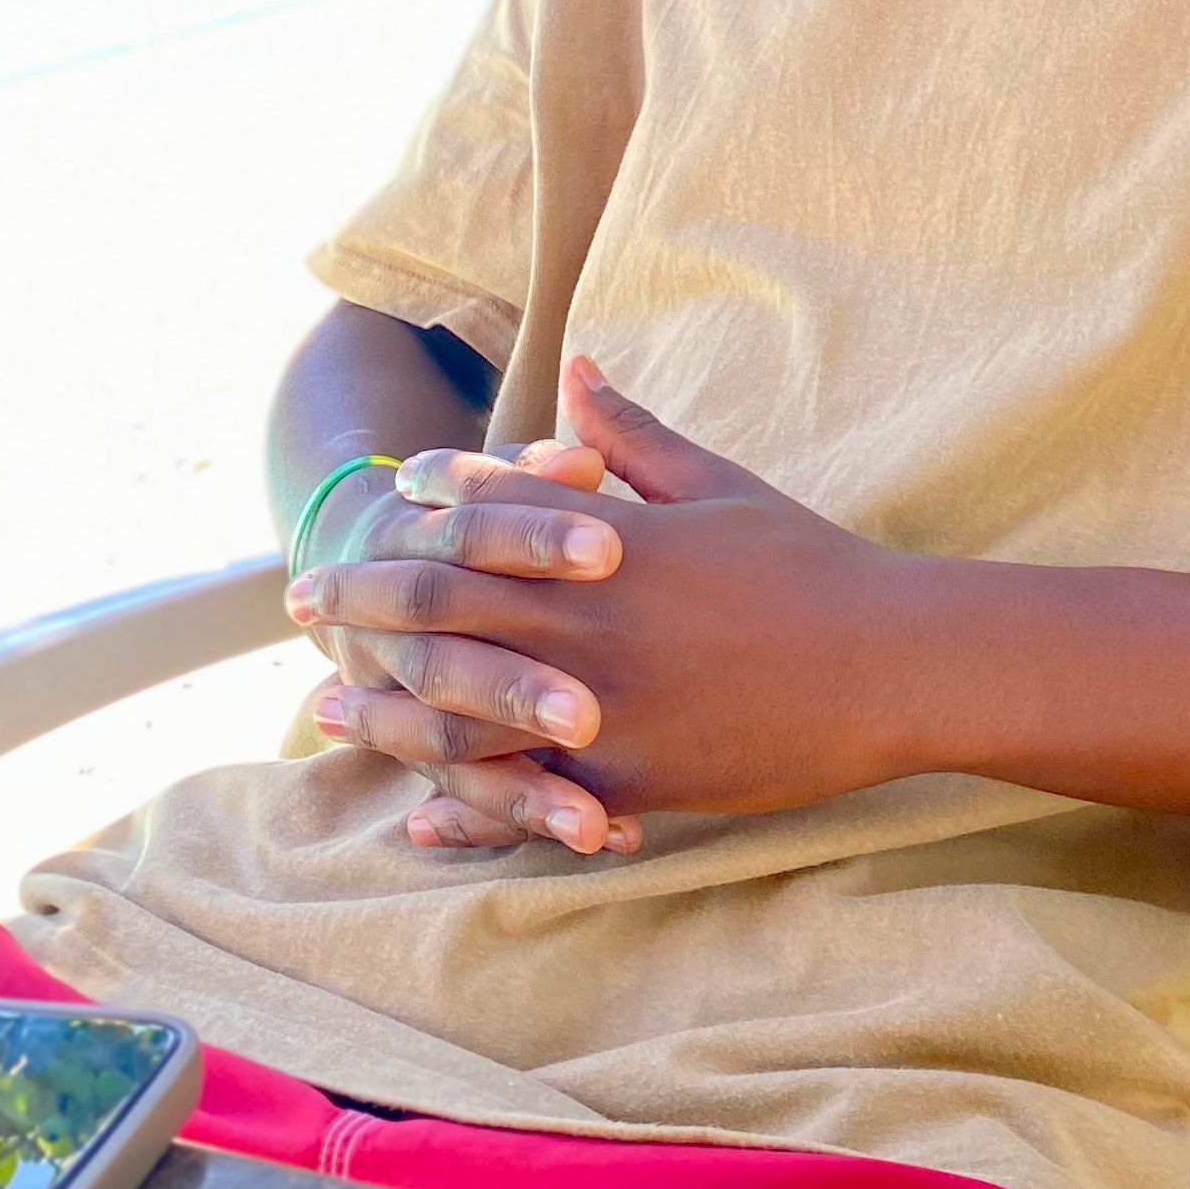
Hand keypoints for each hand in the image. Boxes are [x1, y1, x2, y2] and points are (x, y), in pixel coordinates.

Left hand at [289, 357, 923, 828]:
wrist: (886, 664)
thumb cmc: (806, 563)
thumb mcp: (715, 485)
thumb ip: (629, 436)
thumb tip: (575, 364)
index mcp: (606, 541)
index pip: (487, 512)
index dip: (427, 502)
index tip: (382, 498)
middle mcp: (585, 621)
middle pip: (445, 607)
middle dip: (365, 603)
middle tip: (303, 603)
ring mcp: (600, 707)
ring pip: (463, 715)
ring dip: (385, 714)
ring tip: (328, 710)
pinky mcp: (628, 780)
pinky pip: (528, 802)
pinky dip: (468, 815)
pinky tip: (419, 824)